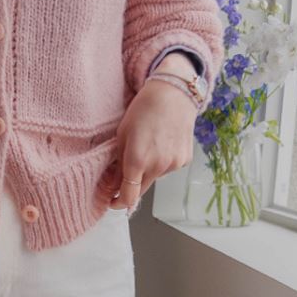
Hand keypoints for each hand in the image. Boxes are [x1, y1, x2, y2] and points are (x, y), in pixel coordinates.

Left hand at [102, 53, 198, 209]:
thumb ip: (117, 165)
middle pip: (141, 190)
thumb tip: (112, 185)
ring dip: (147, 171)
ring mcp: (173, 164)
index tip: (113, 202)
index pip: (128, 196)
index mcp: (138, 161)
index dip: (119, 203)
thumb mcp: (122, 135)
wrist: (173, 94)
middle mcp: (158, 166)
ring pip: (154, 178)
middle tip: (125, 173)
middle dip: (131, 186)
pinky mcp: (184, 160)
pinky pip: (167, 169)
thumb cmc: (143, 110)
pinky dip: (161, 163)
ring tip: (148, 146)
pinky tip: (161, 144)